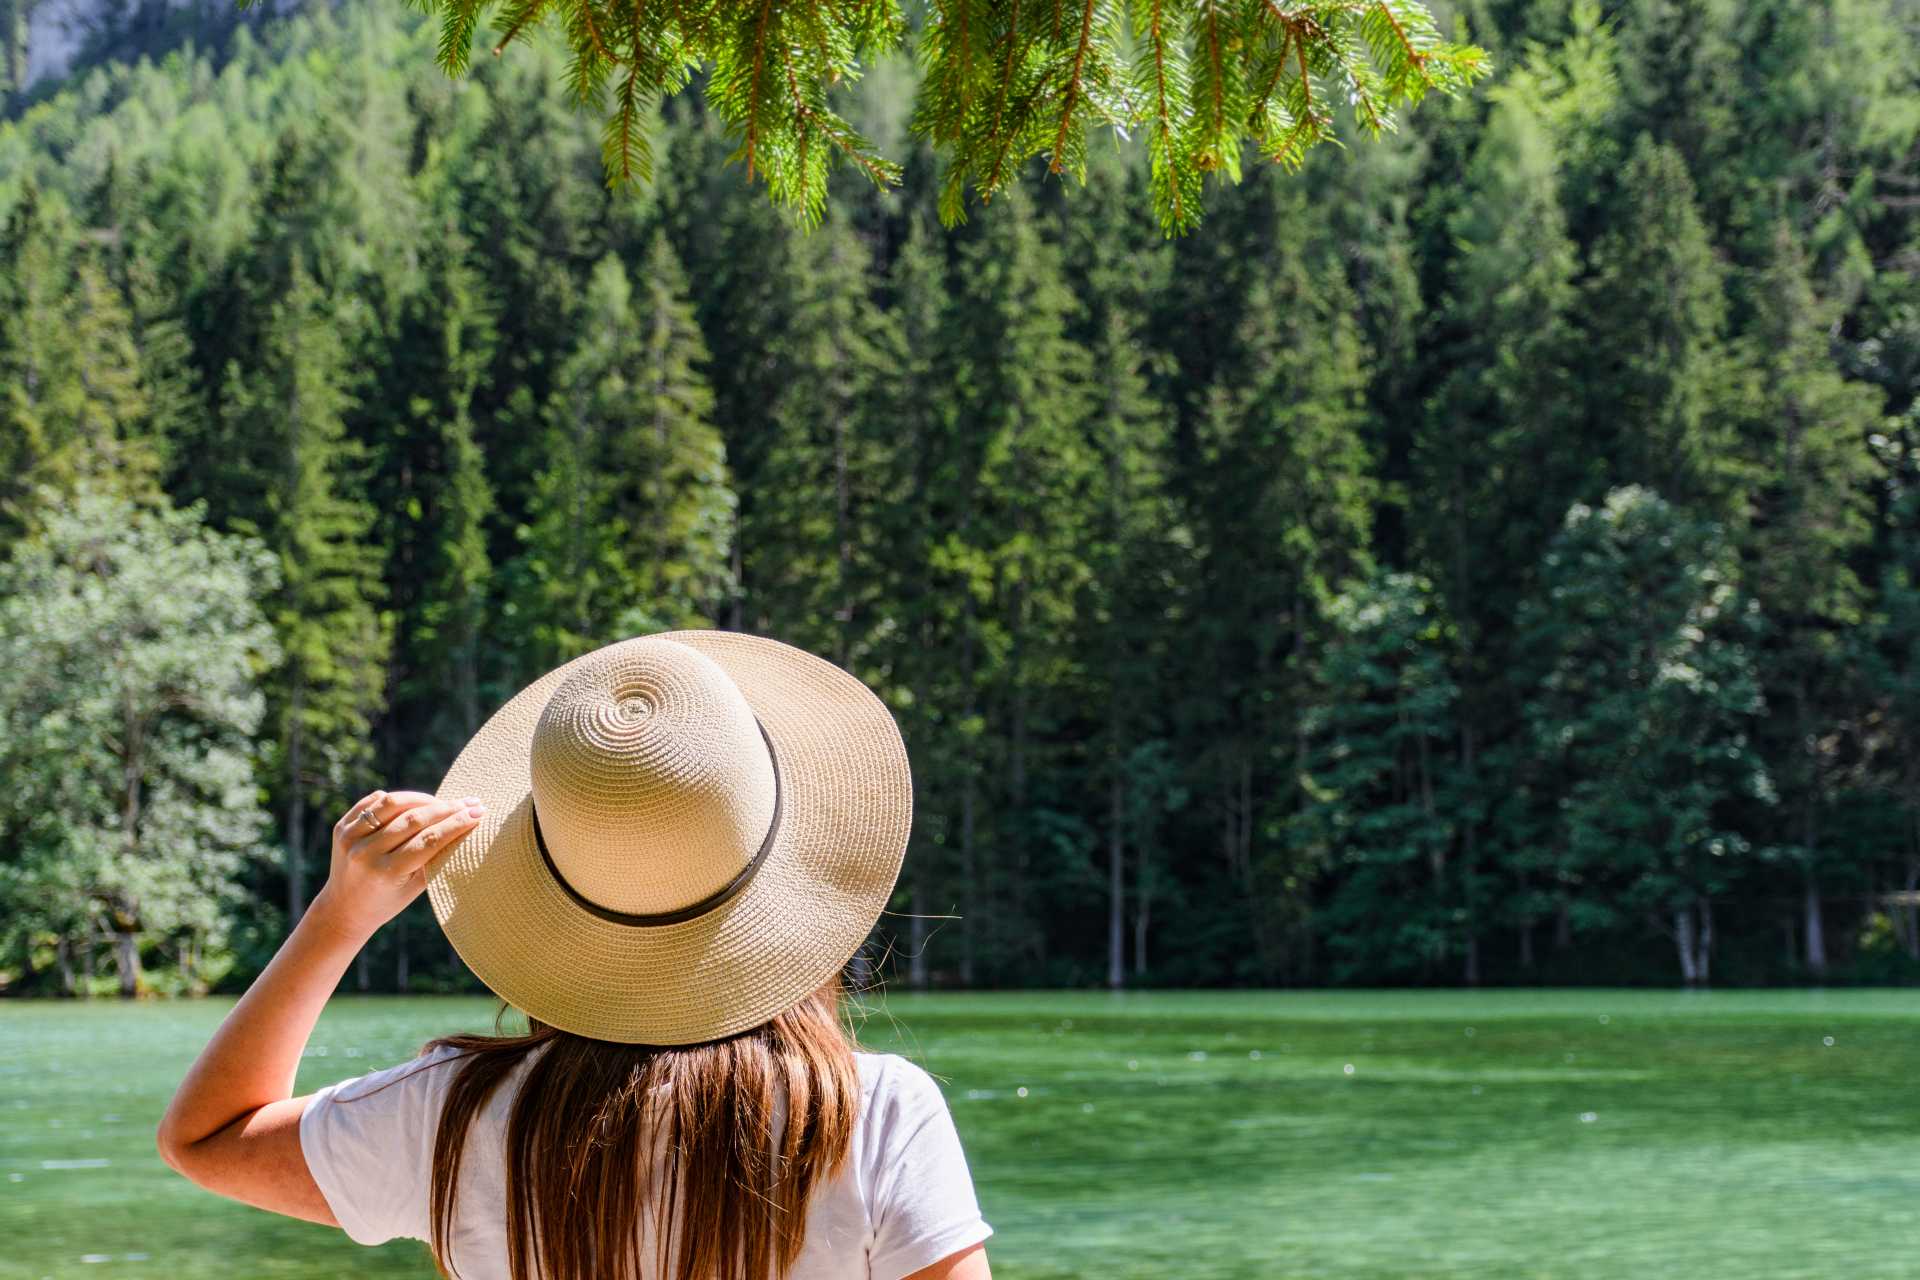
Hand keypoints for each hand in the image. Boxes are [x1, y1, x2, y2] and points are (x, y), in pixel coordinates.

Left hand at [307, 789, 485, 943]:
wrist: (343, 910)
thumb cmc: (388, 901)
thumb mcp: (416, 886)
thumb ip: (436, 857)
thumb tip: (466, 824)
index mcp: (387, 872)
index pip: (429, 840)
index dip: (457, 824)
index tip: (479, 812)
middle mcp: (365, 853)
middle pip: (414, 819)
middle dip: (446, 808)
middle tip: (469, 802)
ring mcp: (350, 837)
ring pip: (393, 803)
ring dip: (422, 798)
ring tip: (441, 802)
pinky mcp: (341, 827)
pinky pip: (373, 801)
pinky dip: (396, 799)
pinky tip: (413, 803)